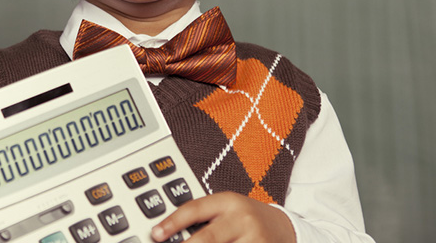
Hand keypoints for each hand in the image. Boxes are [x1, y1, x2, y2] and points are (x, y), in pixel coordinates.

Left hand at [150, 192, 294, 242]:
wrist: (284, 228)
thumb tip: (171, 233)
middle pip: (207, 238)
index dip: (172, 222)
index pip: (194, 209)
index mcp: (228, 201)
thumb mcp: (226, 209)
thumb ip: (202, 217)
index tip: (156, 234)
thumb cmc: (245, 218)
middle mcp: (241, 219)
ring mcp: (254, 239)